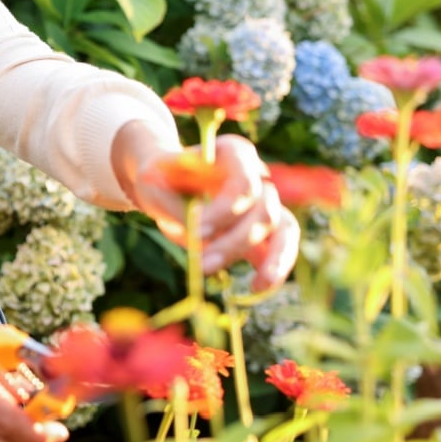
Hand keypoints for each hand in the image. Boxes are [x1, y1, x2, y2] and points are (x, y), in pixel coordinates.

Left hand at [115, 125, 299, 290]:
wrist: (167, 185)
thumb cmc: (161, 179)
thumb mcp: (155, 184)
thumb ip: (178, 209)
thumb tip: (201, 241)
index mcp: (234, 153)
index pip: (243, 184)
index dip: (224, 212)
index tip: (196, 232)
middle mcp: (257, 175)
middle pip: (264, 210)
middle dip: (235, 241)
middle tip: (202, 265)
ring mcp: (265, 201)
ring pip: (285, 229)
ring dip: (272, 259)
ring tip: (258, 286)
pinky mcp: (265, 229)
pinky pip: (281, 247)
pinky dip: (274, 269)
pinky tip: (258, 288)